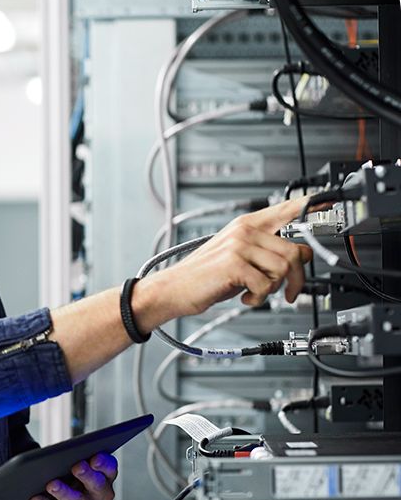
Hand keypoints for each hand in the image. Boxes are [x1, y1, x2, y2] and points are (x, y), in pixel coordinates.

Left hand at [14, 452, 117, 499]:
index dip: (104, 463)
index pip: (110, 468)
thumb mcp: (70, 465)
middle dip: (87, 475)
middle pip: (97, 484)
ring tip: (51, 485)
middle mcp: (102, 495)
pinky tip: (36, 499)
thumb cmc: (66, 477)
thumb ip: (72, 458)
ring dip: (64, 492)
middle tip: (77, 467)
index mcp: (105, 477)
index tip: (95, 458)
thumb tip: (59, 455)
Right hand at [142, 196, 313, 321]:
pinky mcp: (234, 264)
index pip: (283, 209)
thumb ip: (268, 252)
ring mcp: (239, 246)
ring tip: (256, 293)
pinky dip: (259, 299)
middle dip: (296, 279)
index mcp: (245, 225)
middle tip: (287, 292)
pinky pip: (267, 285)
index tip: (326, 201)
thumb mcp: (239, 258)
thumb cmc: (204, 275)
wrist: (173, 288)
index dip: (308, 206)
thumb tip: (302, 254)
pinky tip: (244, 297)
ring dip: (274, 289)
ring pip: (283, 269)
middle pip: (294, 251)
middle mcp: (243, 231)